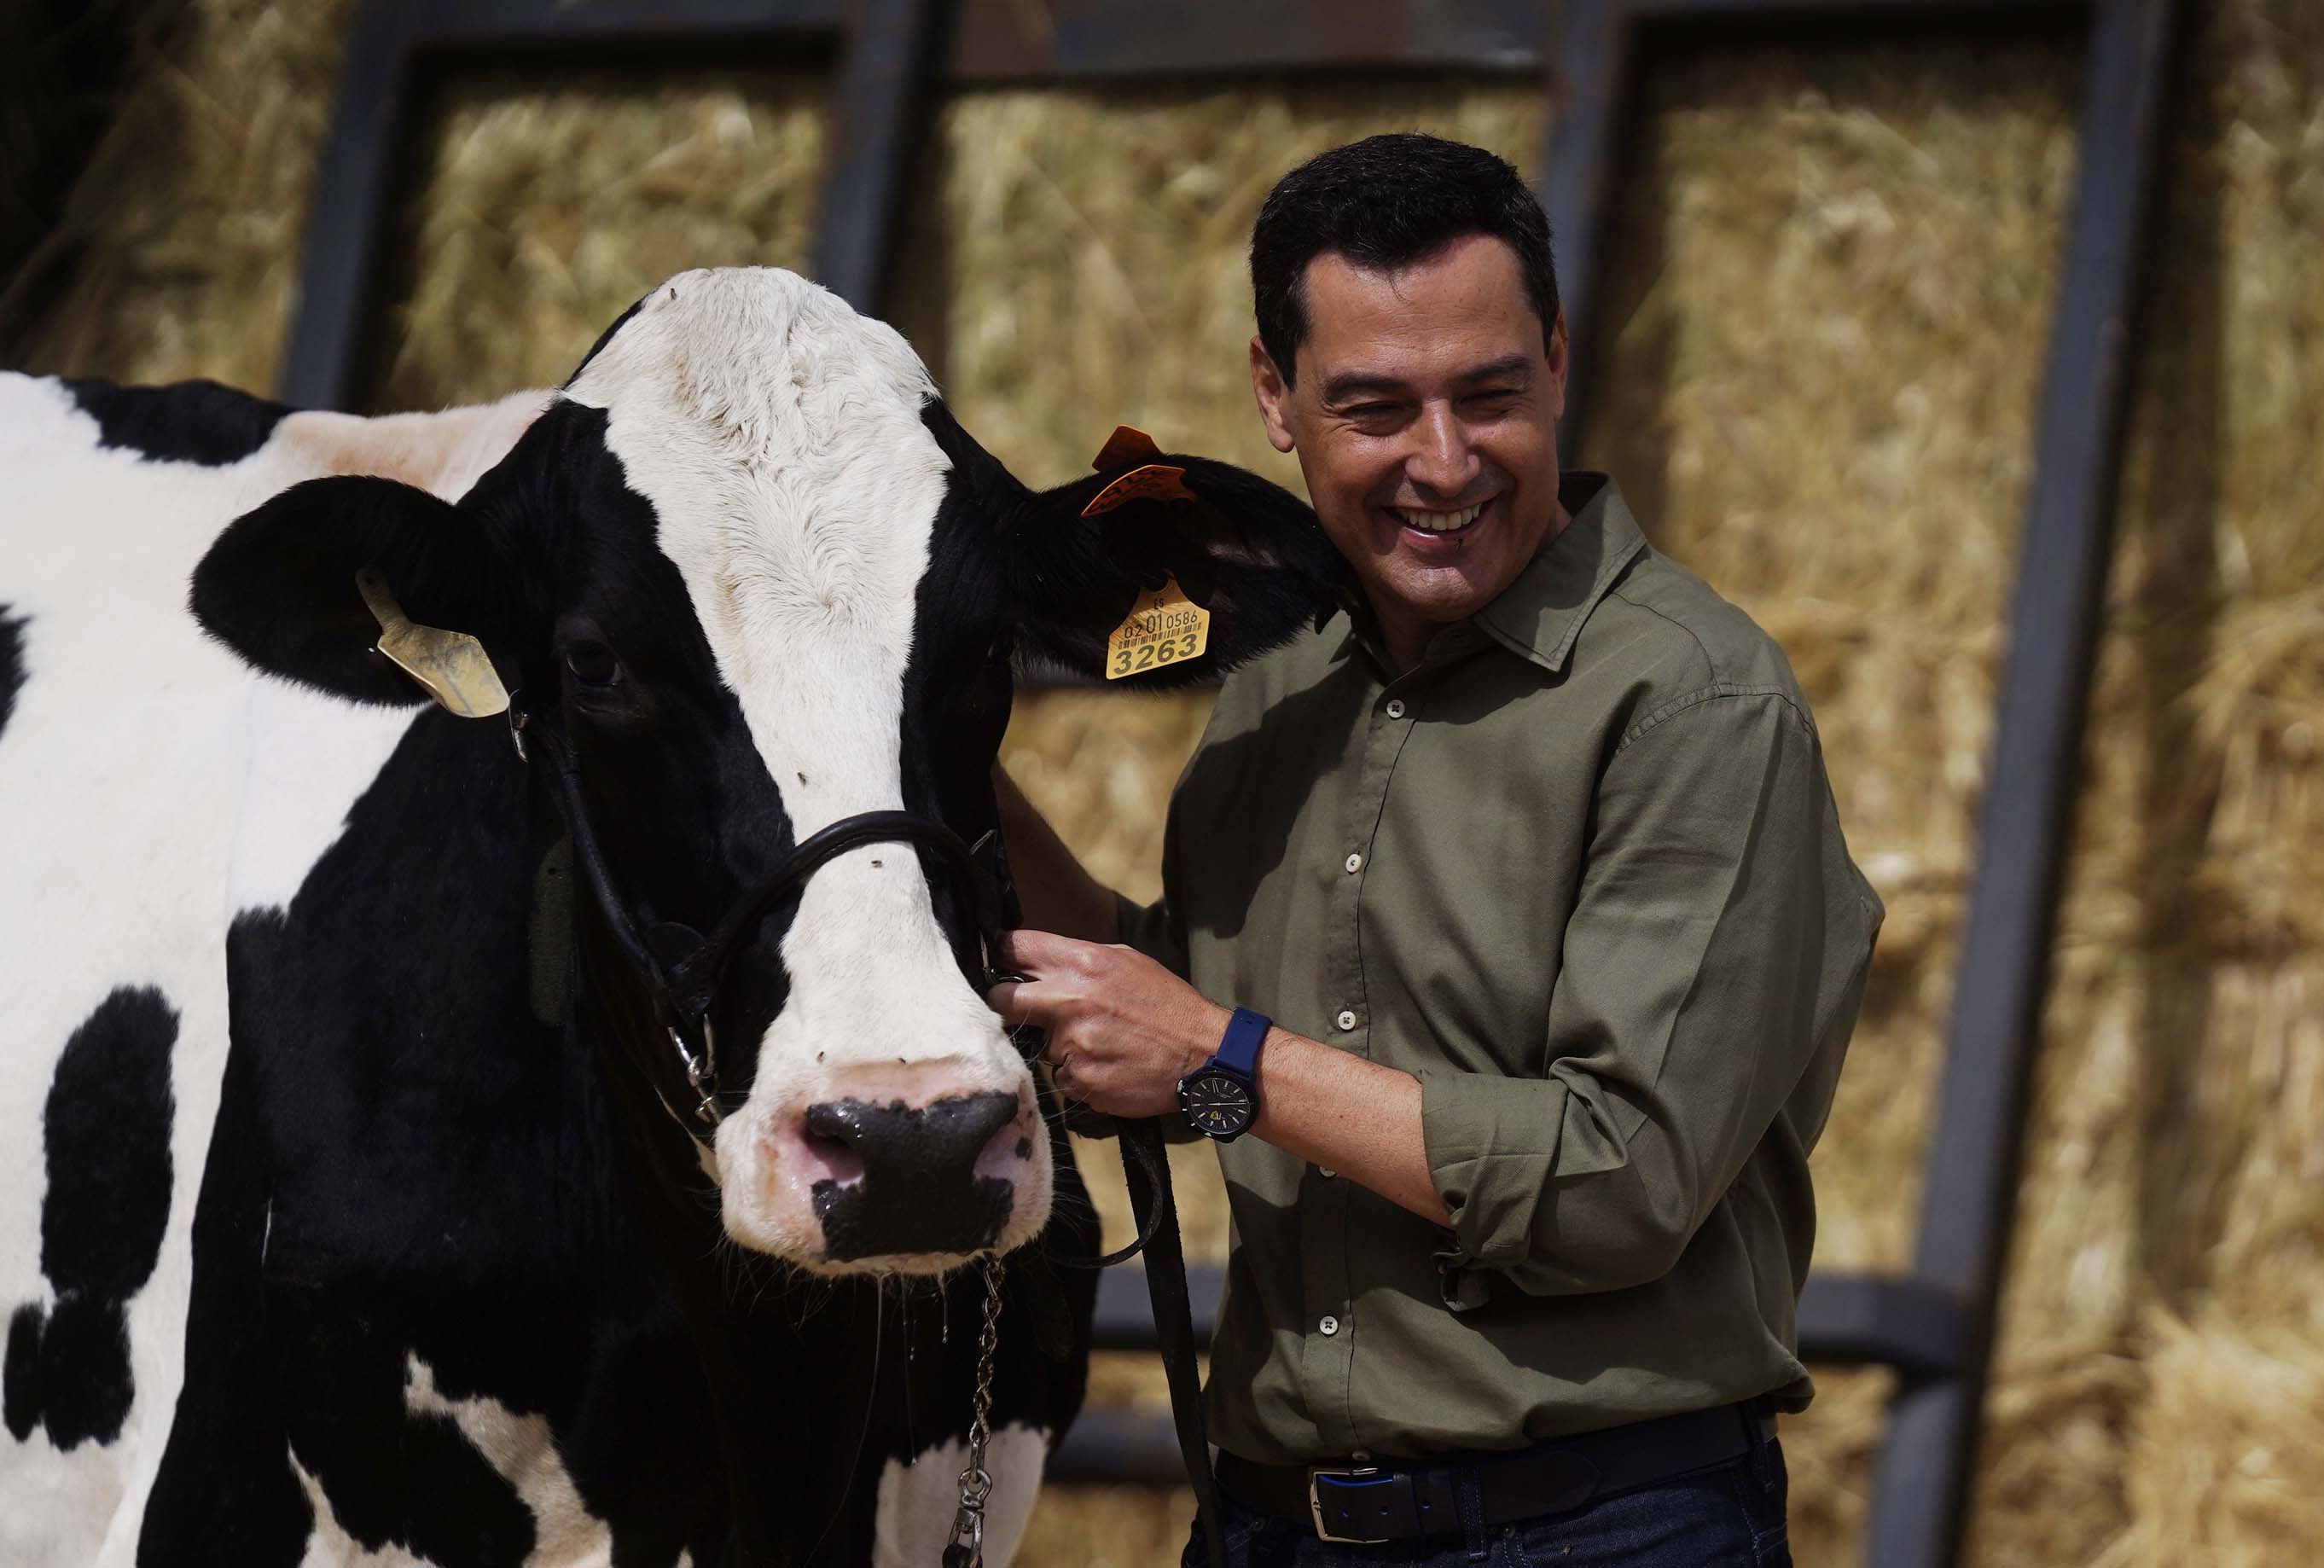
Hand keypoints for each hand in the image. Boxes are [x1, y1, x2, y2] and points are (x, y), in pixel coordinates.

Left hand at [986, 930, 1229, 1119]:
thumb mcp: (1128, 961)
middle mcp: (1070, 1002)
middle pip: (1000, 1000)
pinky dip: (1079, 1075)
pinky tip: (1108, 1067)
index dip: (999, 955)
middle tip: (1020, 1011)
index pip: (1014, 948)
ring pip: (1038, 1046)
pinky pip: (1062, 1077)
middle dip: (1003, 1005)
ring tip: (1100, 1045)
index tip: (996, 964)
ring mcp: (1072, 1045)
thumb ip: (1079, 959)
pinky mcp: (1079, 1082)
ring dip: (1058, 1047)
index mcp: (1083, 963)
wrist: (1205, 1055)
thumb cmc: (1168, 1005)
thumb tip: (1036, 961)